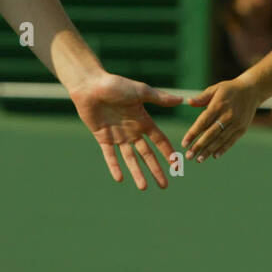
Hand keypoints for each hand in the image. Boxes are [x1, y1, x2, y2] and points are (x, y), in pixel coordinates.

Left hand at [69, 72, 182, 188]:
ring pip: (130, 159)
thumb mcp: (140, 91)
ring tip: (144, 187)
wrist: (91, 85)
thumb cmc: (116, 84)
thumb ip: (159, 98)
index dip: (168, 153)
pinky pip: (110, 156)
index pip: (159, 140)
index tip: (177, 166)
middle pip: (147, 154)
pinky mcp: (103, 138)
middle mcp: (132, 131)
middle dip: (156, 169)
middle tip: (164, 186)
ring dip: (137, 173)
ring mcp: (118, 136)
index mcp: (143, 120)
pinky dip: (114, 166)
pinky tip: (120, 178)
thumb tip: (181, 99)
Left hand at [182, 78, 261, 161]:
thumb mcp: (215, 88)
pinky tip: (214, 156)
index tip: (184, 144)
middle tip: (189, 156)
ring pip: (220, 139)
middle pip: (211, 133)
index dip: (193, 133)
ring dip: (209, 150)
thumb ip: (201, 97)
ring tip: (199, 159)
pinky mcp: (242, 128)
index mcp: (218, 105)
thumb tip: (188, 102)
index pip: (203, 122)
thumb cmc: (230, 89)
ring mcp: (236, 123)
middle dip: (199, 146)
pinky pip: (231, 141)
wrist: (252, 90)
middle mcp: (227, 115)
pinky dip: (223, 149)